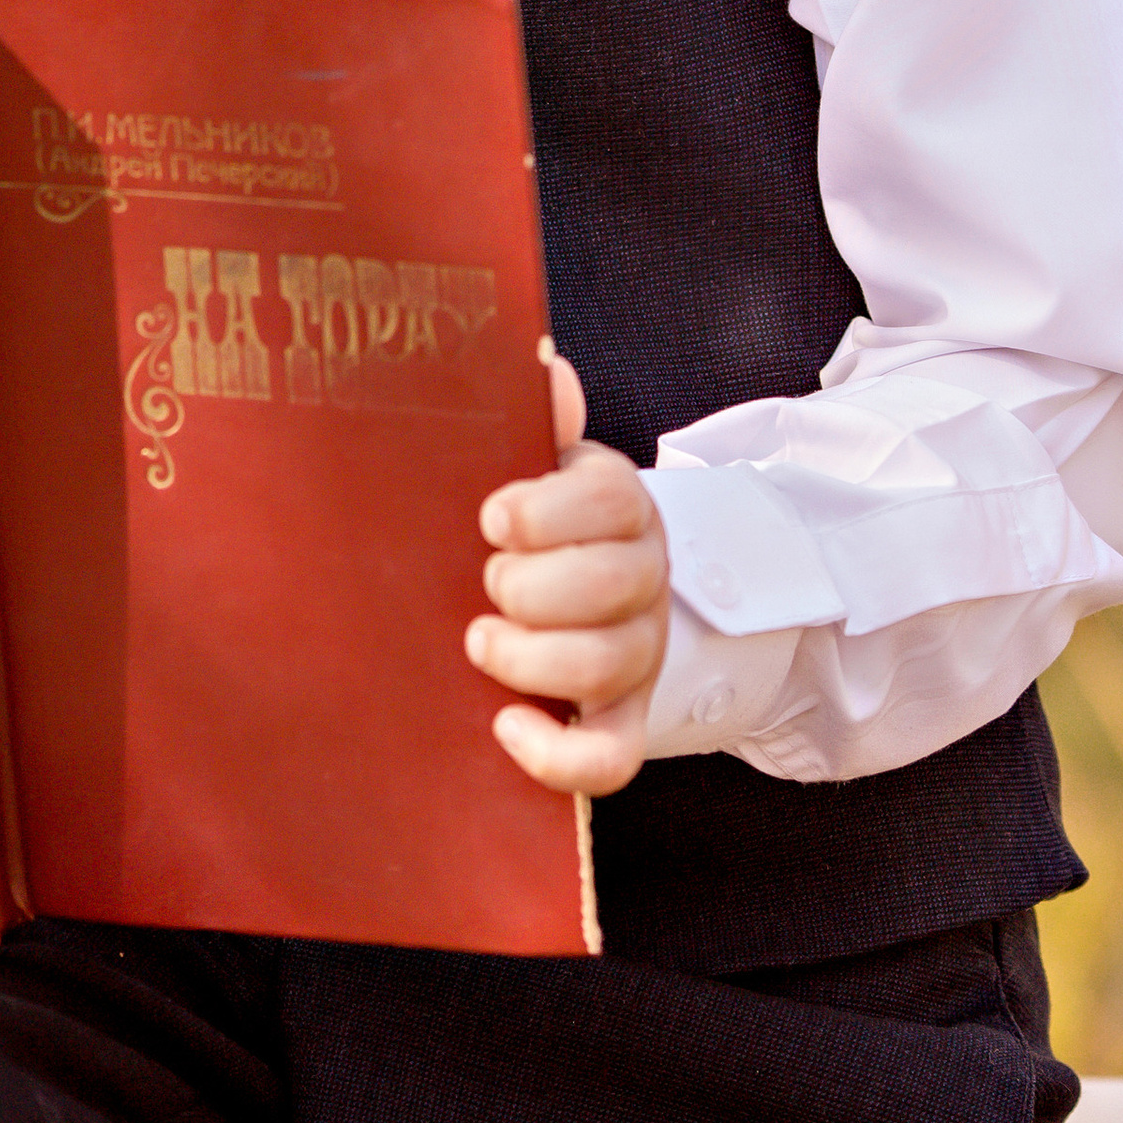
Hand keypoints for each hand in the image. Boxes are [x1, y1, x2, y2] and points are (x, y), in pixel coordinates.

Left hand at [467, 351, 666, 795]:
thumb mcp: (535, 463)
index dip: (547, 512)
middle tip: (488, 578)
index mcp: (622, 507)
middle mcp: (643, 579)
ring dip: (530, 657)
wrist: (567, 592)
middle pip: (613, 585)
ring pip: (607, 666)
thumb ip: (537, 418)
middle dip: (531, 586)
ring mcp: (638, 655)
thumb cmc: (532, 524)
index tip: (492, 516)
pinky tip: (506, 723)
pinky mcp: (620, 719)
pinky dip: (557, 754)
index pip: (615, 500)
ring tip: (478, 641)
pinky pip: (610, 759)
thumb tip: (543, 364)